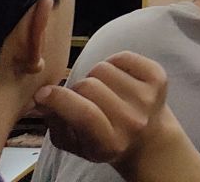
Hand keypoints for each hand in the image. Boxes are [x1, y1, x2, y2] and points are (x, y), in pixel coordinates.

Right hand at [38, 52, 199, 181]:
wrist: (147, 138)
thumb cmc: (104, 140)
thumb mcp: (75, 144)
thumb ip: (55, 124)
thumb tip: (42, 99)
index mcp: (109, 143)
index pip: (84, 114)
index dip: (59, 99)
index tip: (43, 93)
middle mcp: (133, 121)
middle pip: (89, 86)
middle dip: (77, 89)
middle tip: (81, 98)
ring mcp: (148, 98)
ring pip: (103, 68)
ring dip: (95, 76)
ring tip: (101, 90)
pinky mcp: (158, 77)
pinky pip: (122, 56)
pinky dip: (113, 63)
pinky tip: (116, 80)